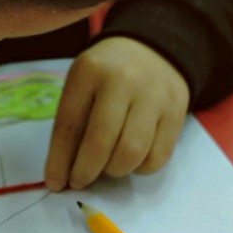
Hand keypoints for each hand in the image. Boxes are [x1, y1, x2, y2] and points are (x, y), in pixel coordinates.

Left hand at [45, 38, 189, 190]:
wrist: (153, 49)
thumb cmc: (107, 74)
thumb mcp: (82, 84)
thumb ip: (73, 124)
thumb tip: (62, 175)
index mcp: (90, 71)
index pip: (69, 124)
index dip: (60, 160)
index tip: (55, 183)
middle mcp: (123, 81)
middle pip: (101, 141)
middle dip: (86, 170)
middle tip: (79, 181)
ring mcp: (154, 96)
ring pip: (132, 153)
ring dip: (114, 170)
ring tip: (107, 165)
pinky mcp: (177, 112)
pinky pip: (158, 157)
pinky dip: (140, 168)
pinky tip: (132, 160)